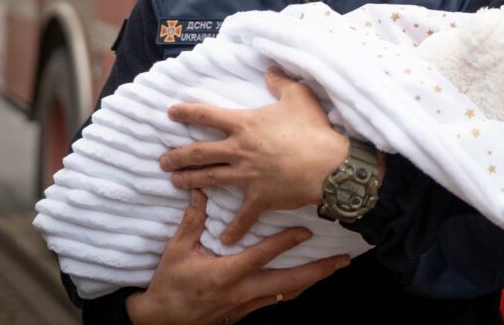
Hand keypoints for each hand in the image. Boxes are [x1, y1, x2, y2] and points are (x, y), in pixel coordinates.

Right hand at [126, 190, 349, 324]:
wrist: (162, 322)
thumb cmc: (169, 285)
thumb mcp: (176, 251)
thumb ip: (192, 221)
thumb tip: (199, 191)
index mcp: (226, 274)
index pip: (263, 256)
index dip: (286, 243)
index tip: (307, 231)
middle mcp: (242, 292)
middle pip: (289, 283)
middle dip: (318, 271)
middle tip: (342, 260)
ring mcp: (246, 305)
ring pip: (287, 294)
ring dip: (311, 280)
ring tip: (332, 267)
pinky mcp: (245, 313)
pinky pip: (276, 300)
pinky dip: (293, 288)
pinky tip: (303, 281)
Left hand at [160, 67, 349, 244]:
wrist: (329, 165)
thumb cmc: (313, 129)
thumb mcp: (298, 96)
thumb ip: (280, 82)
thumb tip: (269, 70)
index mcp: (245, 124)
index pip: (207, 116)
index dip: (187, 112)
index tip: (170, 113)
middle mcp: (239, 150)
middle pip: (199, 153)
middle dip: (177, 156)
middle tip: (163, 160)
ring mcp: (246, 176)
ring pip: (210, 179)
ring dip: (189, 181)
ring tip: (174, 182)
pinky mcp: (259, 198)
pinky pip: (243, 216)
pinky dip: (235, 229)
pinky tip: (225, 239)